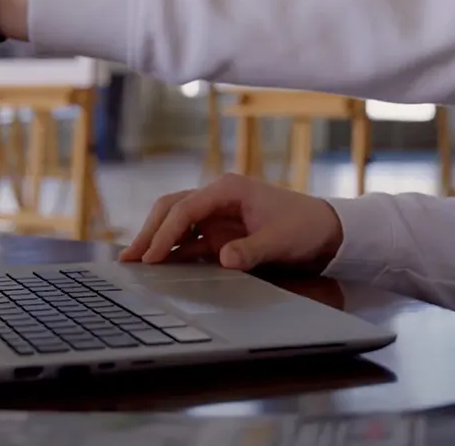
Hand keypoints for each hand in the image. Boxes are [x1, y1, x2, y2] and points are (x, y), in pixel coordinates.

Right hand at [119, 174, 344, 272]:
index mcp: (229, 189)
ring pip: (175, 222)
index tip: (152, 255)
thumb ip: (251, 250)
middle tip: (130, 258)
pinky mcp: (218, 233)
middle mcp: (216, 197)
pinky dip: (171, 251)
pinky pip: (188, 240)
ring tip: (133, 262)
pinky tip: (156, 266)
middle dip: (150, 232)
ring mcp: (216, 215)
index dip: (166, 232)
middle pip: (172, 209)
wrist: (324, 231)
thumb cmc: (304, 227)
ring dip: (156, 240)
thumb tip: (224, 259)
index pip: (186, 207)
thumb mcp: (281, 240)